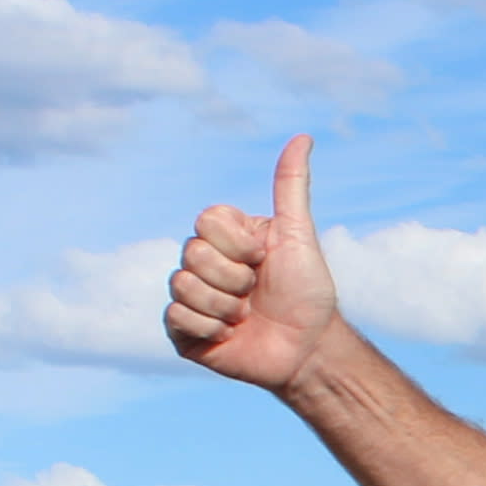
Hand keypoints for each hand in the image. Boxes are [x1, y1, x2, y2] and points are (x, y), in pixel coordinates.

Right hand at [167, 135, 347, 391]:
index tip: (264, 258)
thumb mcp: (299, 235)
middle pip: (191, 252)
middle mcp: (203, 263)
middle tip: (255, 293)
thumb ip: (291, 187)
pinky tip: (229, 335)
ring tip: (245, 317)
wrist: (309, 348)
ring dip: (224, 306)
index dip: (238, 244)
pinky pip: (176, 316)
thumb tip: (303, 137)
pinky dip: (210, 328)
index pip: (206, 221)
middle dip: (234, 278)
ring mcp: (190, 297)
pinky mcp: (183, 331)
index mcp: (225, 237)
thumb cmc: (309, 292)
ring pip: (182, 285)